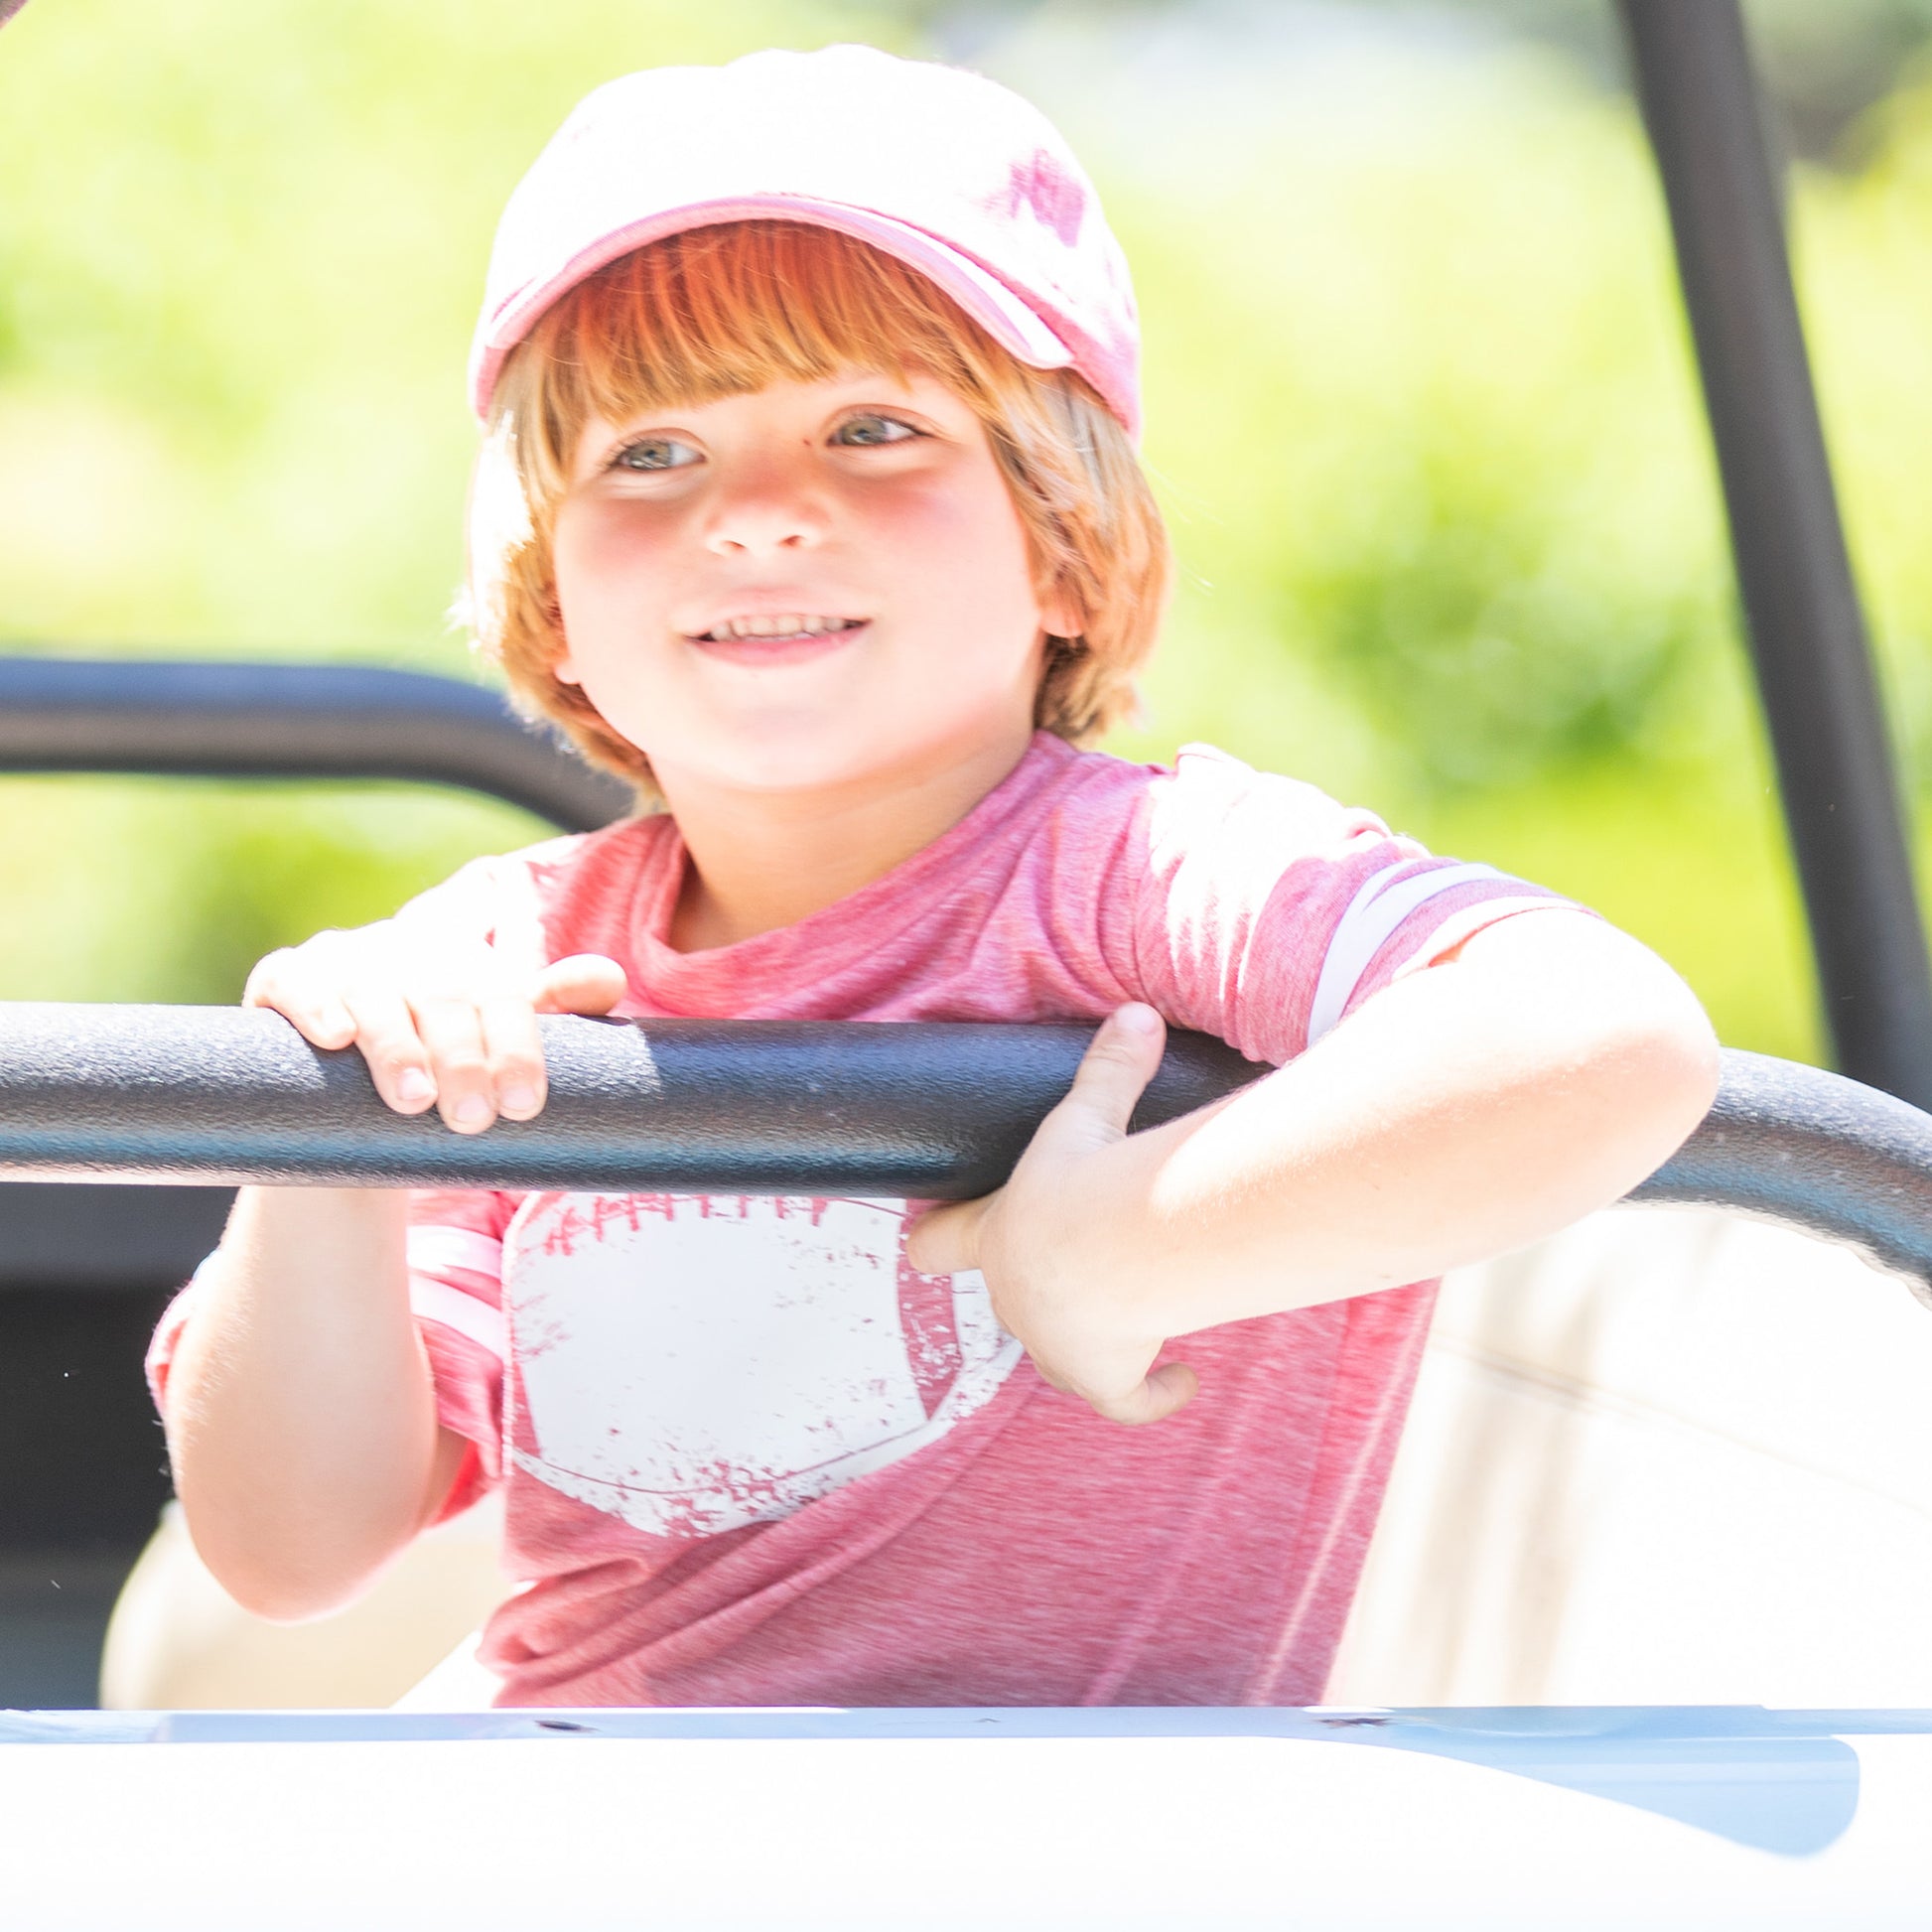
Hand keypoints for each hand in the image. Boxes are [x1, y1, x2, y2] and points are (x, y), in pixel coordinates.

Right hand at [244, 924, 626, 1133]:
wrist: (345, 1094)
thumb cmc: (444, 1064)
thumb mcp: (500, 1037)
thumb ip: (557, 1007)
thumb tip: (609, 978)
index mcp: (469, 961)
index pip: (503, 997)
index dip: (517, 1048)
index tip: (526, 1106)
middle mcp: (408, 950)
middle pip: (443, 999)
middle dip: (462, 1059)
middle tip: (473, 1120)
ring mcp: (346, 959)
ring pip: (374, 995)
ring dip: (396, 1045)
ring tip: (412, 1099)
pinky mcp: (286, 975)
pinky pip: (296, 981)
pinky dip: (316, 1006)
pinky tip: (335, 1037)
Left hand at [906, 1004, 1198, 1426]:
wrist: (1109, 1246)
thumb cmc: (1081, 1177)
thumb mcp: (1088, 1115)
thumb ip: (1110, 1068)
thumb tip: (1137, 1013)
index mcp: (993, 1238)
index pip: (937, 1246)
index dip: (933, 1242)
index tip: (926, 1242)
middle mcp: (1015, 1299)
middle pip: (1011, 1302)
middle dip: (1039, 1287)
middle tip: (1074, 1265)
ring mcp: (1056, 1345)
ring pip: (1059, 1356)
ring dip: (1089, 1339)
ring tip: (1126, 1321)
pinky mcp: (1103, 1377)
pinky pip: (1126, 1402)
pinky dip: (1154, 1395)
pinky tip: (1181, 1379)